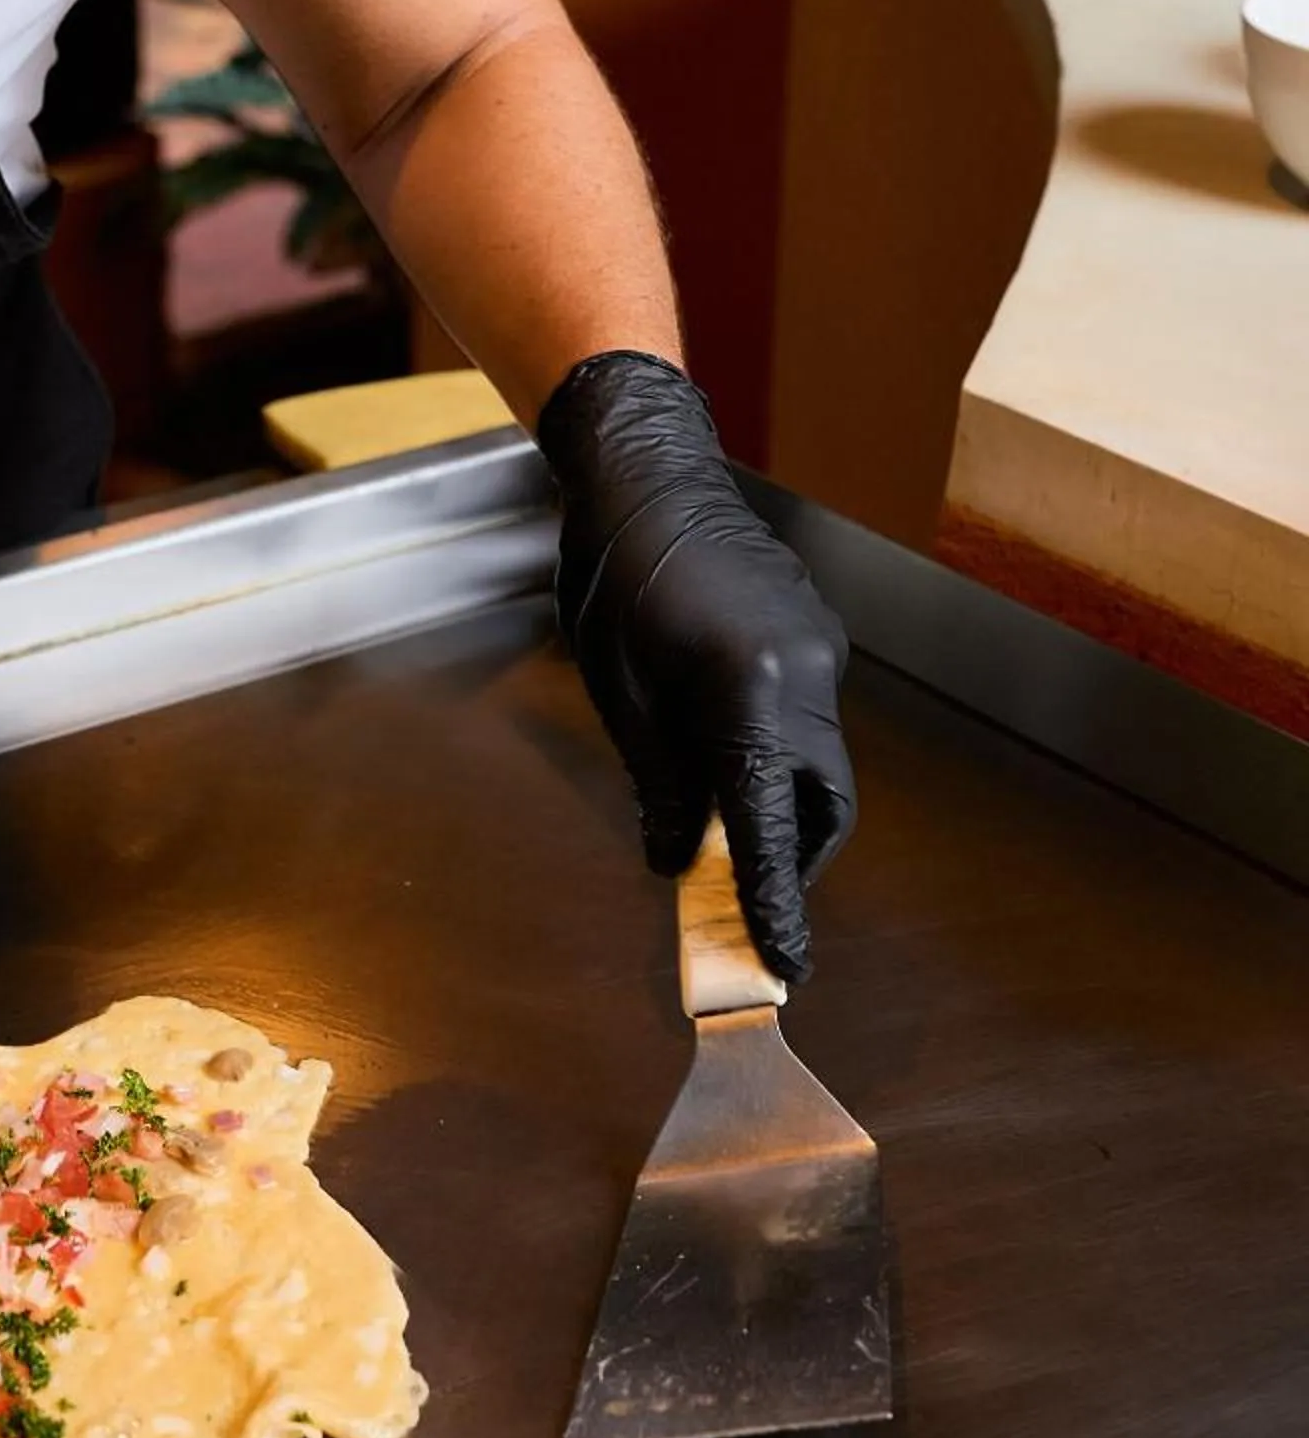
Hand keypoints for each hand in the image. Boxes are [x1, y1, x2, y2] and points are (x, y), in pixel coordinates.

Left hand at [535, 350, 854, 981]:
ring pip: (821, 763)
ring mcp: (820, 650)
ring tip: (722, 827)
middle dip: (790, 859)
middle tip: (748, 904)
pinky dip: (776, 752)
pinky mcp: (818, 635)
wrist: (649, 475)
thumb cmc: (616, 576)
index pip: (768, 824)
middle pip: (821, 803)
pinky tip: (722, 743)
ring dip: (783, 806)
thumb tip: (671, 861)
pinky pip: (809, 717)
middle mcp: (802, 675)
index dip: (773, 901)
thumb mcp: (618, 691)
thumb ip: (656, 782)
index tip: (784, 963)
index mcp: (746, 692)